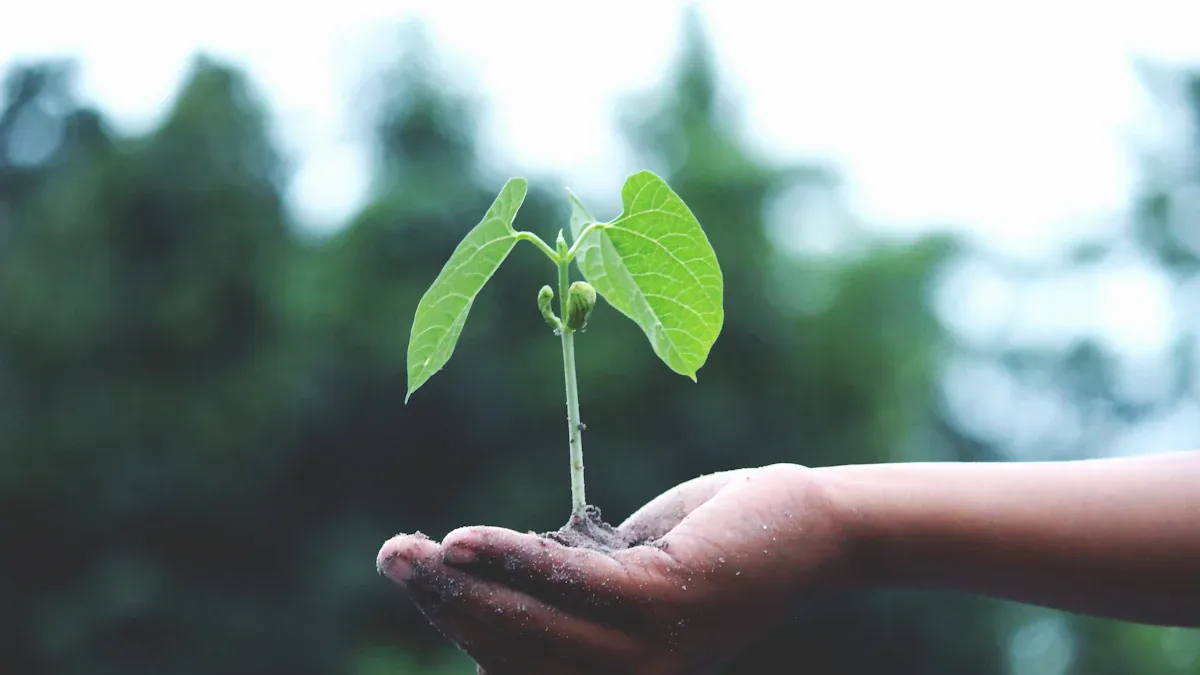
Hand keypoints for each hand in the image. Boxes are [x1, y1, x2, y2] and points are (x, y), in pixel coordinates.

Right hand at [376, 463, 856, 673]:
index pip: (514, 664)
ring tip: (405, 550)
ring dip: (459, 584)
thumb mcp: (625, 573)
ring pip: (529, 624)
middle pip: (509, 649)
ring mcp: (648, 651)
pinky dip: (511, 559)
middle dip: (442, 603)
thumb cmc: (710, 545)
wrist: (804, 528)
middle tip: (391, 555)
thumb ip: (565, 589)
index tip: (417, 576)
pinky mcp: (665, 604)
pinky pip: (569, 584)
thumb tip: (488, 579)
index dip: (458, 624)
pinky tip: (463, 540)